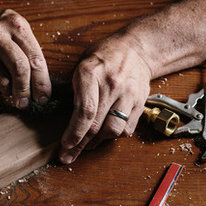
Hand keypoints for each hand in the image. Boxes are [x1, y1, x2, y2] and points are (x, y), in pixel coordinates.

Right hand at [0, 5, 51, 108]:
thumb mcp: (15, 27)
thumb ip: (29, 50)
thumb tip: (40, 83)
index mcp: (15, 25)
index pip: (35, 59)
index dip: (42, 82)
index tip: (44, 97)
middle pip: (19, 70)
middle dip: (26, 91)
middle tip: (27, 102)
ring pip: (3, 82)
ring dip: (10, 92)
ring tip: (11, 89)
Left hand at [58, 31, 151, 163]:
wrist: (137, 49)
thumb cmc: (104, 56)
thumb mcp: (82, 64)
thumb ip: (75, 88)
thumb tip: (65, 117)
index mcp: (91, 73)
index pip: (84, 111)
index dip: (74, 133)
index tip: (65, 145)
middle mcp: (112, 85)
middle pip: (96, 125)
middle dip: (80, 145)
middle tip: (68, 156)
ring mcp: (128, 94)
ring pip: (113, 130)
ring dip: (98, 143)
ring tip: (87, 145)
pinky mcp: (140, 103)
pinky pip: (127, 129)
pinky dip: (114, 136)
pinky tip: (105, 134)